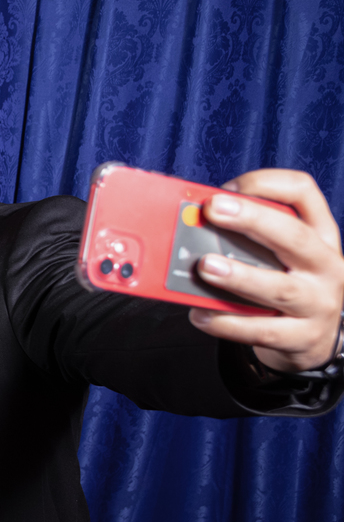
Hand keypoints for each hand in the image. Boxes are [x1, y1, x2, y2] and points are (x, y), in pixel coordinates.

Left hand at [190, 169, 343, 370]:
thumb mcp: (283, 256)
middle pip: (294, 236)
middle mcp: (327, 266)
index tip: (228, 188)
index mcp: (321, 235)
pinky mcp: (302, 337)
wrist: (317, 339)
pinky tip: (200, 314)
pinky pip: (262, 330)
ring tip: (206, 266)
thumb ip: (250, 238)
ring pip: (279, 288)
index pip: (303, 194)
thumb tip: (195, 226)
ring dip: (239, 275)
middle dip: (252, 220)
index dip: (267, 183)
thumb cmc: (289, 285)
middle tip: (213, 209)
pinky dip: (227, 323)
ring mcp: (318, 304)